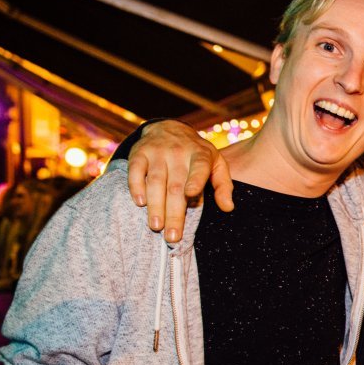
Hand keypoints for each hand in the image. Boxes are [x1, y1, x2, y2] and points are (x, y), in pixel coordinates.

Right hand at [127, 120, 233, 241]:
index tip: (191, 195)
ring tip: (156, 226)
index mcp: (200, 155)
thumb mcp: (216, 164)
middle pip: (175, 185)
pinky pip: (135, 171)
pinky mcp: (138, 154)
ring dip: (155, 205)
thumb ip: (223, 186)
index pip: (199, 168)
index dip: (195, 180)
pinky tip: (139, 203)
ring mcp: (157, 152)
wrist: (169, 128)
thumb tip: (228, 208)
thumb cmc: (197, 155)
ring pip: (155, 181)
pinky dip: (135, 186)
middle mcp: (178, 153)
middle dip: (174, 212)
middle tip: (172, 236)